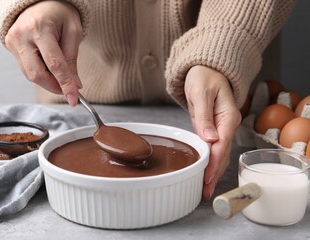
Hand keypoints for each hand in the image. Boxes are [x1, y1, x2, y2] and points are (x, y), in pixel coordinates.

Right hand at [4, 0, 82, 105]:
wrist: (40, 1)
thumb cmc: (60, 14)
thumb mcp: (73, 32)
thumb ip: (72, 59)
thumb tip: (74, 85)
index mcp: (40, 28)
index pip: (54, 64)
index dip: (65, 84)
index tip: (74, 99)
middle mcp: (22, 35)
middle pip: (37, 74)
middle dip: (55, 87)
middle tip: (69, 90)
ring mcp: (13, 41)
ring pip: (30, 75)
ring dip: (48, 82)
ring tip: (61, 77)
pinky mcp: (10, 46)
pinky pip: (26, 69)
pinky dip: (41, 75)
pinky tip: (50, 70)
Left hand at [184, 65, 241, 199]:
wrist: (205, 70)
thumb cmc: (204, 77)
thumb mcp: (201, 93)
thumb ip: (204, 115)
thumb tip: (210, 138)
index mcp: (227, 117)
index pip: (222, 145)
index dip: (214, 163)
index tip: (206, 178)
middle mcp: (227, 125)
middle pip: (222, 154)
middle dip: (214, 173)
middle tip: (204, 191)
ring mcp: (221, 128)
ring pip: (219, 154)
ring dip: (212, 171)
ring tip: (203, 188)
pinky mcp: (213, 129)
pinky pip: (213, 148)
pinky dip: (209, 161)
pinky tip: (204, 172)